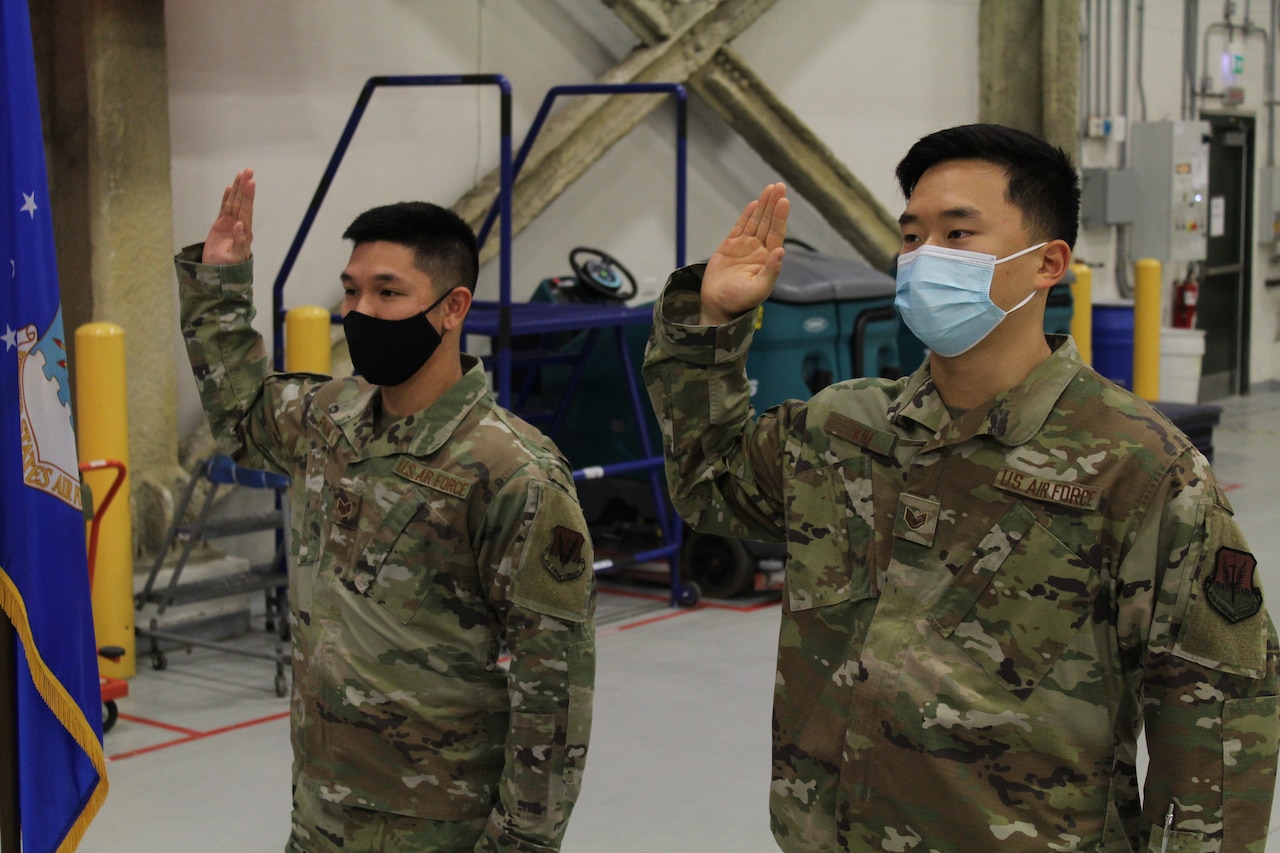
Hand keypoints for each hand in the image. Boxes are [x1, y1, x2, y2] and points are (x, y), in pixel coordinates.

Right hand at [203, 169, 254, 264]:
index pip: (246, 210)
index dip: (248, 196)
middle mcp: (239, 226)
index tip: (251, 182)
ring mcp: (230, 224)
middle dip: (245, 187)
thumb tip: (240, 225)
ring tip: (241, 174)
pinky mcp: (221, 226)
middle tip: (248, 171)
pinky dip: (226, 198)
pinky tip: (230, 188)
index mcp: (244, 232)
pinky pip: (224, 208)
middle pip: (242, 202)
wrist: (217, 274)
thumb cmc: (227, 268)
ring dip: (238, 189)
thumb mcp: (234, 257)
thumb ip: (239, 242)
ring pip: (234, 202)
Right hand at [700, 182, 788, 324]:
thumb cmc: (739, 301)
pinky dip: (746, 215)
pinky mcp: (729, 246)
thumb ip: (771, 271)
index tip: (784, 201)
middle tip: (779, 186)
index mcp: (768, 259)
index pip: (776, 234)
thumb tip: (781, 252)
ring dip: (763, 205)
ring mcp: (744, 247)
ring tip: (770, 188)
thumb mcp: (758, 289)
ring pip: (755, 221)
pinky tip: (754, 204)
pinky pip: (740, 227)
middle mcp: (759, 250)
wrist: (717, 305)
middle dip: (773, 204)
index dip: (780, 217)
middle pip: (768, 223)